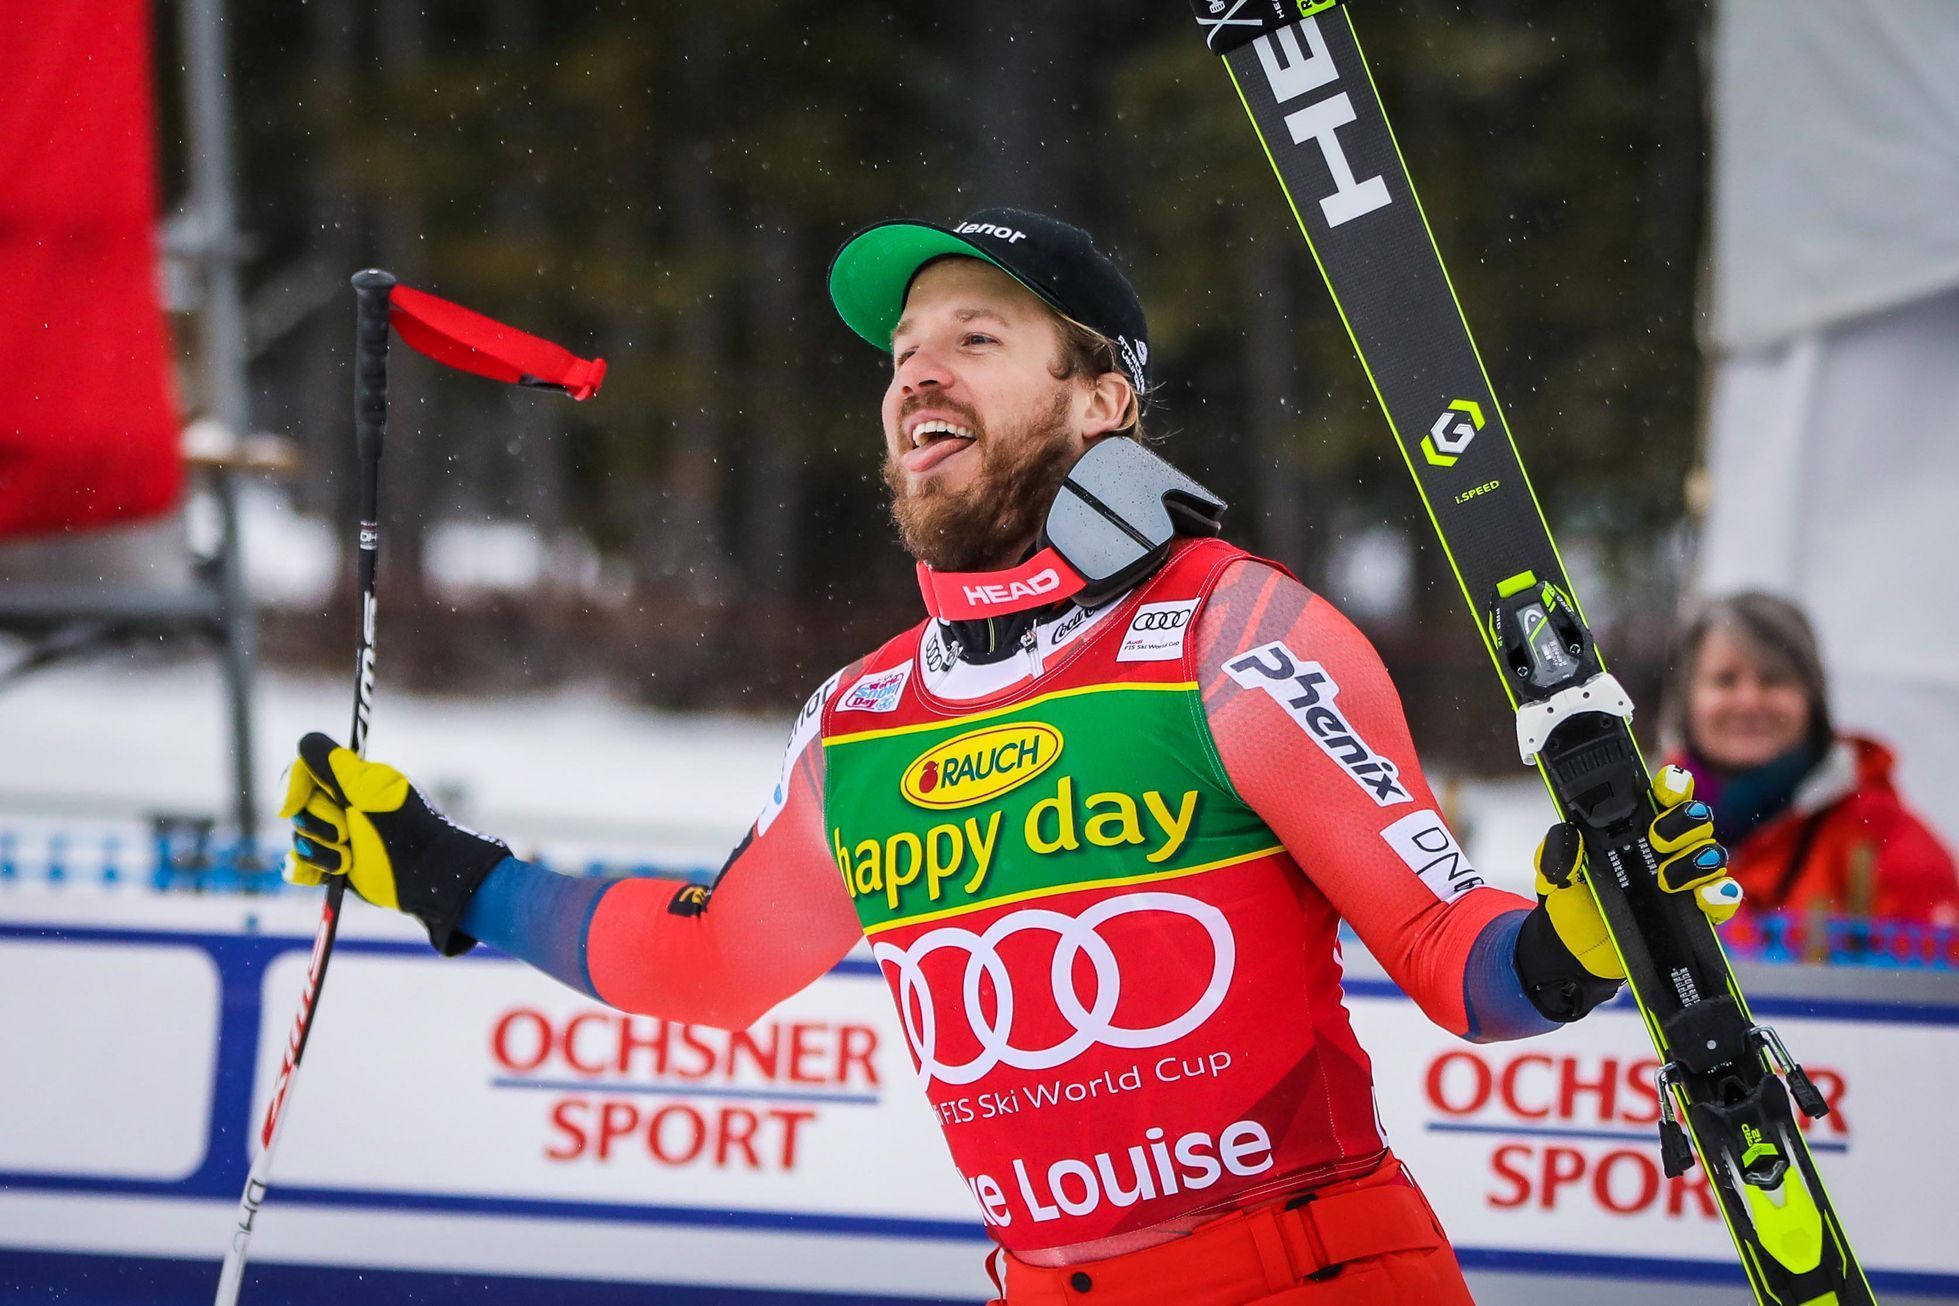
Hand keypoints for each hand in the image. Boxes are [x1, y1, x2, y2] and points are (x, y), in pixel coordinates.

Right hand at [281, 732, 509, 954]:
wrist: (425, 876)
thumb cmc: (403, 831)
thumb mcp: (368, 793)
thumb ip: (334, 766)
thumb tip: (304, 743)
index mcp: (352, 779)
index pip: (304, 769)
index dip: (291, 785)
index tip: (290, 806)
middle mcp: (342, 803)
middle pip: (300, 807)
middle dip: (319, 825)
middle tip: (348, 833)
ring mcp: (336, 835)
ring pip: (299, 838)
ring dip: (320, 852)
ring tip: (349, 860)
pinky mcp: (333, 864)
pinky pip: (298, 865)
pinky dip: (303, 871)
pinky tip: (319, 876)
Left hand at [1517, 765, 1740, 1019]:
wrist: (1574, 947)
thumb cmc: (1571, 898)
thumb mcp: (1554, 871)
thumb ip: (1557, 851)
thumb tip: (1569, 835)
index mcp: (1635, 827)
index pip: (1664, 796)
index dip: (1674, 785)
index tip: (1667, 787)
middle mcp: (1666, 849)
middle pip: (1695, 821)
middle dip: (1684, 822)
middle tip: (1658, 837)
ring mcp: (1683, 880)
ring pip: (1712, 856)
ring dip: (1696, 861)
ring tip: (1666, 878)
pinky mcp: (1694, 914)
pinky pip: (1721, 899)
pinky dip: (1720, 895)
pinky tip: (1707, 896)